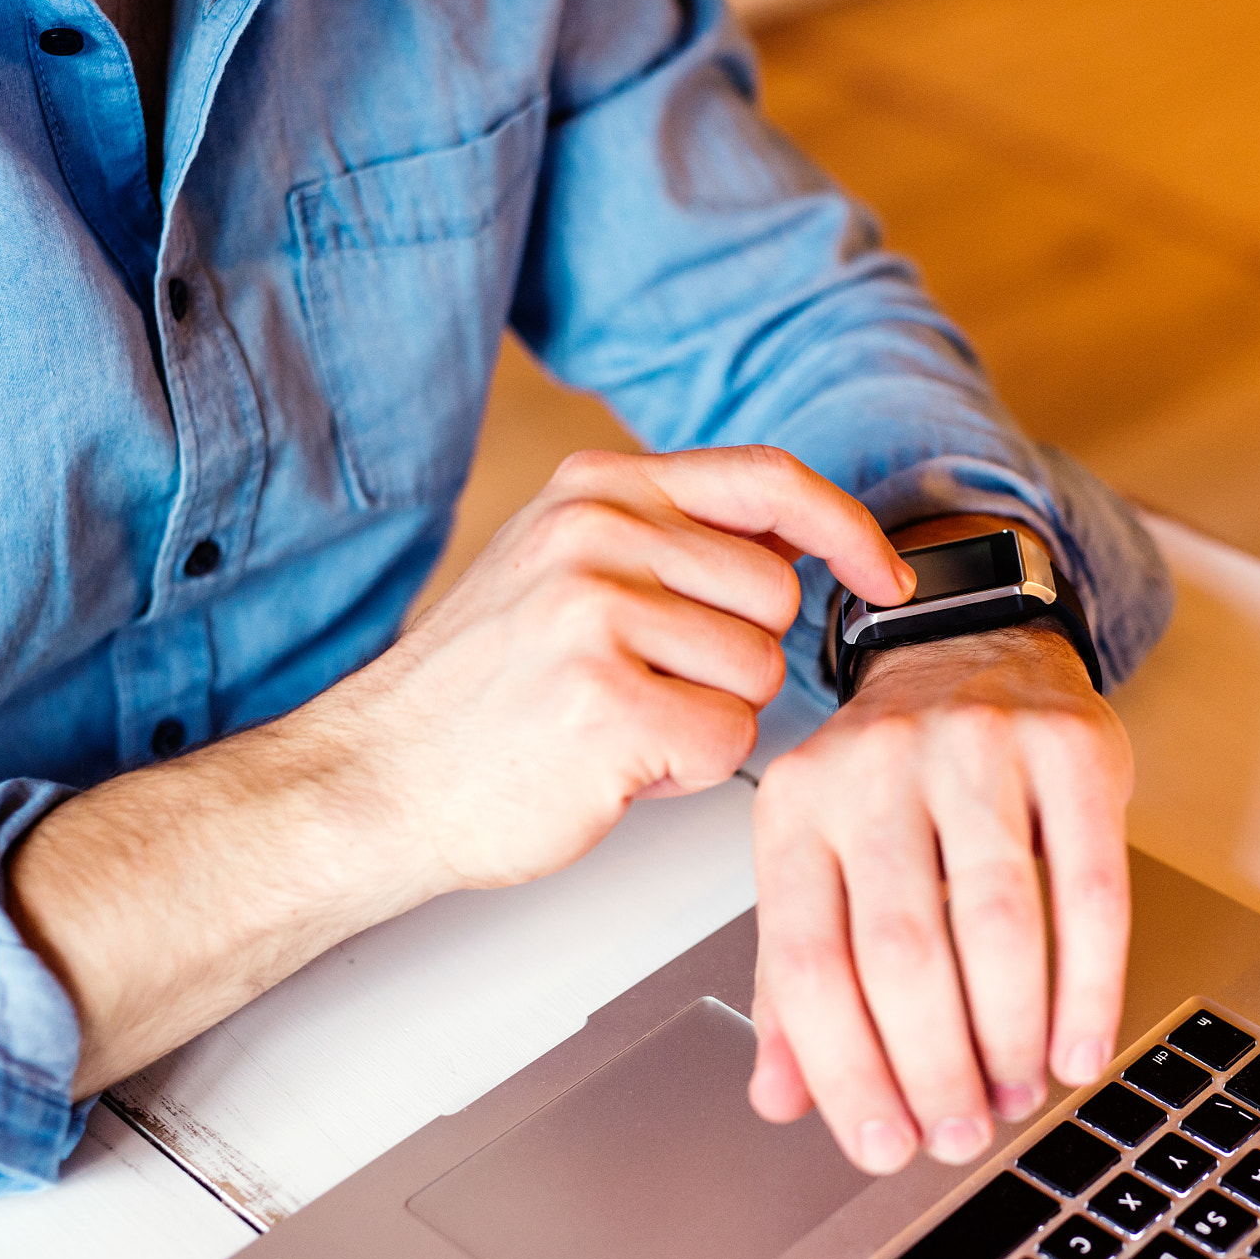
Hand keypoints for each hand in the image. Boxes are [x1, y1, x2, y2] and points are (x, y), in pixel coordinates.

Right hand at [324, 445, 914, 891]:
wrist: (375, 779)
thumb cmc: (481, 690)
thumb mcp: (566, 566)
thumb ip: (673, 540)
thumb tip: (801, 540)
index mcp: (598, 488)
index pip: (771, 479)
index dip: (847, 529)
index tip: (884, 574)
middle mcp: (597, 532)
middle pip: (776, 597)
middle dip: (733, 660)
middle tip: (642, 684)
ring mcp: (597, 613)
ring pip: (759, 674)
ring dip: (707, 718)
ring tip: (616, 721)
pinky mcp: (604, 703)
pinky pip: (728, 741)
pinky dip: (683, 769)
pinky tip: (610, 761)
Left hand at [746, 591, 1132, 1174]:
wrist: (966, 643)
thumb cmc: (889, 775)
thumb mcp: (818, 856)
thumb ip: (794, 977)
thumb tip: (782, 1098)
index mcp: (796, 807)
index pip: (808, 963)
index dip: (846, 1072)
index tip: (882, 1144)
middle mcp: (874, 769)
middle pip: (902, 952)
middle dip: (934, 1068)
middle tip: (958, 1133)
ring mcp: (972, 748)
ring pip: (996, 924)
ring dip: (1009, 1035)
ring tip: (1015, 1094)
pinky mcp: (1065, 744)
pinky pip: (1090, 885)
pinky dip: (1088, 985)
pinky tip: (1078, 1044)